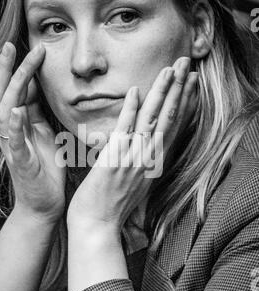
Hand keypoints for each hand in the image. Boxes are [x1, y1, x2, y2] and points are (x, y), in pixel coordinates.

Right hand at [0, 42, 66, 223]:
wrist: (45, 203)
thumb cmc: (46, 169)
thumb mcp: (44, 134)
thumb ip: (39, 112)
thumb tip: (41, 88)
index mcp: (21, 124)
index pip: (17, 90)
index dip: (21, 69)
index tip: (34, 47)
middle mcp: (12, 131)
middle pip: (5, 94)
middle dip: (10, 69)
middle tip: (14, 46)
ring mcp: (13, 146)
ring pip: (5, 111)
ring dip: (13, 89)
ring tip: (22, 68)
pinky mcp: (20, 162)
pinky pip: (14, 142)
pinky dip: (14, 126)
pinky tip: (17, 111)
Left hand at [67, 57, 197, 231]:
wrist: (98, 226)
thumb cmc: (112, 205)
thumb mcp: (134, 180)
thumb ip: (142, 161)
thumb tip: (144, 146)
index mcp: (154, 162)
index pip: (174, 126)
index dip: (185, 102)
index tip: (192, 82)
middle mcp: (149, 159)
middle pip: (169, 118)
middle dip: (179, 88)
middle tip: (187, 64)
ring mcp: (134, 159)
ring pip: (152, 120)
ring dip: (162, 92)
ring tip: (171, 69)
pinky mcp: (114, 160)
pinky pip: (125, 130)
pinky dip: (132, 110)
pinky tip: (137, 91)